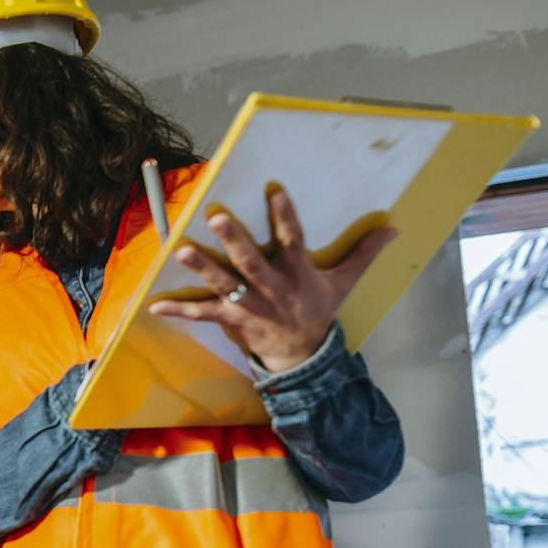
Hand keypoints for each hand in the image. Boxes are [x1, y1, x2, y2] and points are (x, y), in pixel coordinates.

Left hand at [148, 188, 397, 373]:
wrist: (302, 356)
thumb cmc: (317, 311)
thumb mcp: (344, 282)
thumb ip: (363, 253)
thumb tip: (392, 228)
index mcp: (298, 273)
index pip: (293, 239)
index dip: (284, 216)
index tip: (274, 191)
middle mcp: (271, 288)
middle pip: (251, 262)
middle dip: (233, 240)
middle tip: (215, 216)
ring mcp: (249, 305)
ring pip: (223, 283)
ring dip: (201, 267)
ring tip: (181, 249)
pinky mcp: (231, 319)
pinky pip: (202, 314)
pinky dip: (179, 309)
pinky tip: (155, 304)